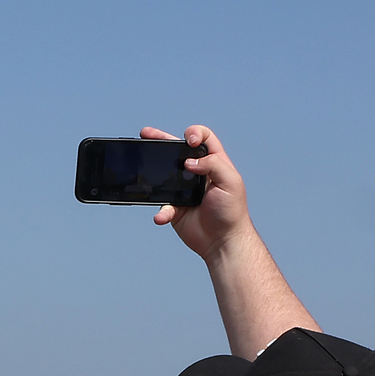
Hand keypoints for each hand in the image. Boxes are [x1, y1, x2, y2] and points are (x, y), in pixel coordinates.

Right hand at [141, 125, 252, 261]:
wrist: (222, 241)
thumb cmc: (232, 211)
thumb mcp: (230, 182)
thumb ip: (214, 164)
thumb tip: (189, 161)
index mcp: (214, 163)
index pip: (204, 139)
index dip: (195, 134)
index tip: (189, 141)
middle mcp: (197, 173)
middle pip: (177, 150)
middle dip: (162, 140)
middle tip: (147, 134)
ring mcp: (184, 190)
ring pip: (164, 175)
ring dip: (153, 172)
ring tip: (142, 168)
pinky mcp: (175, 207)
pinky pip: (162, 205)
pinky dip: (161, 211)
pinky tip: (163, 215)